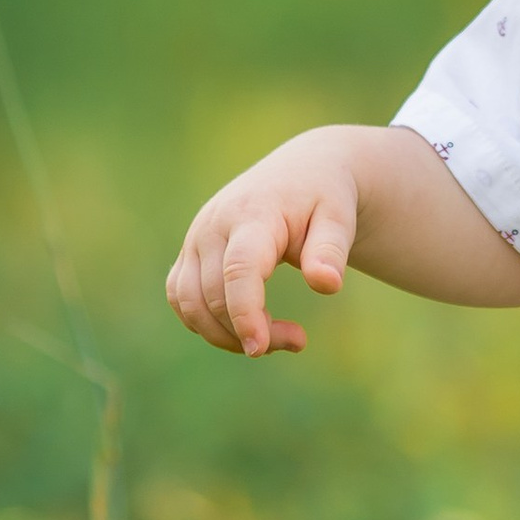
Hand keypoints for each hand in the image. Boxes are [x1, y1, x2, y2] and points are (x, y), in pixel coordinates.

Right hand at [167, 134, 362, 356]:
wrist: (302, 172)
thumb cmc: (324, 199)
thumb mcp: (338, 219)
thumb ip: (331, 251)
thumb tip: (327, 285)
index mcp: (253, 214)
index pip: (239, 269)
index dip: (244, 312)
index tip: (260, 347)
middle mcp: (214, 226)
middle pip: (213, 295)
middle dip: (250, 331)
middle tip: (298, 340)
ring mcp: (197, 239)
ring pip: (190, 303)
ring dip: (226, 334)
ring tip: (274, 337)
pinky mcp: (191, 252)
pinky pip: (181, 298)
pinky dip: (206, 323)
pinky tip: (245, 327)